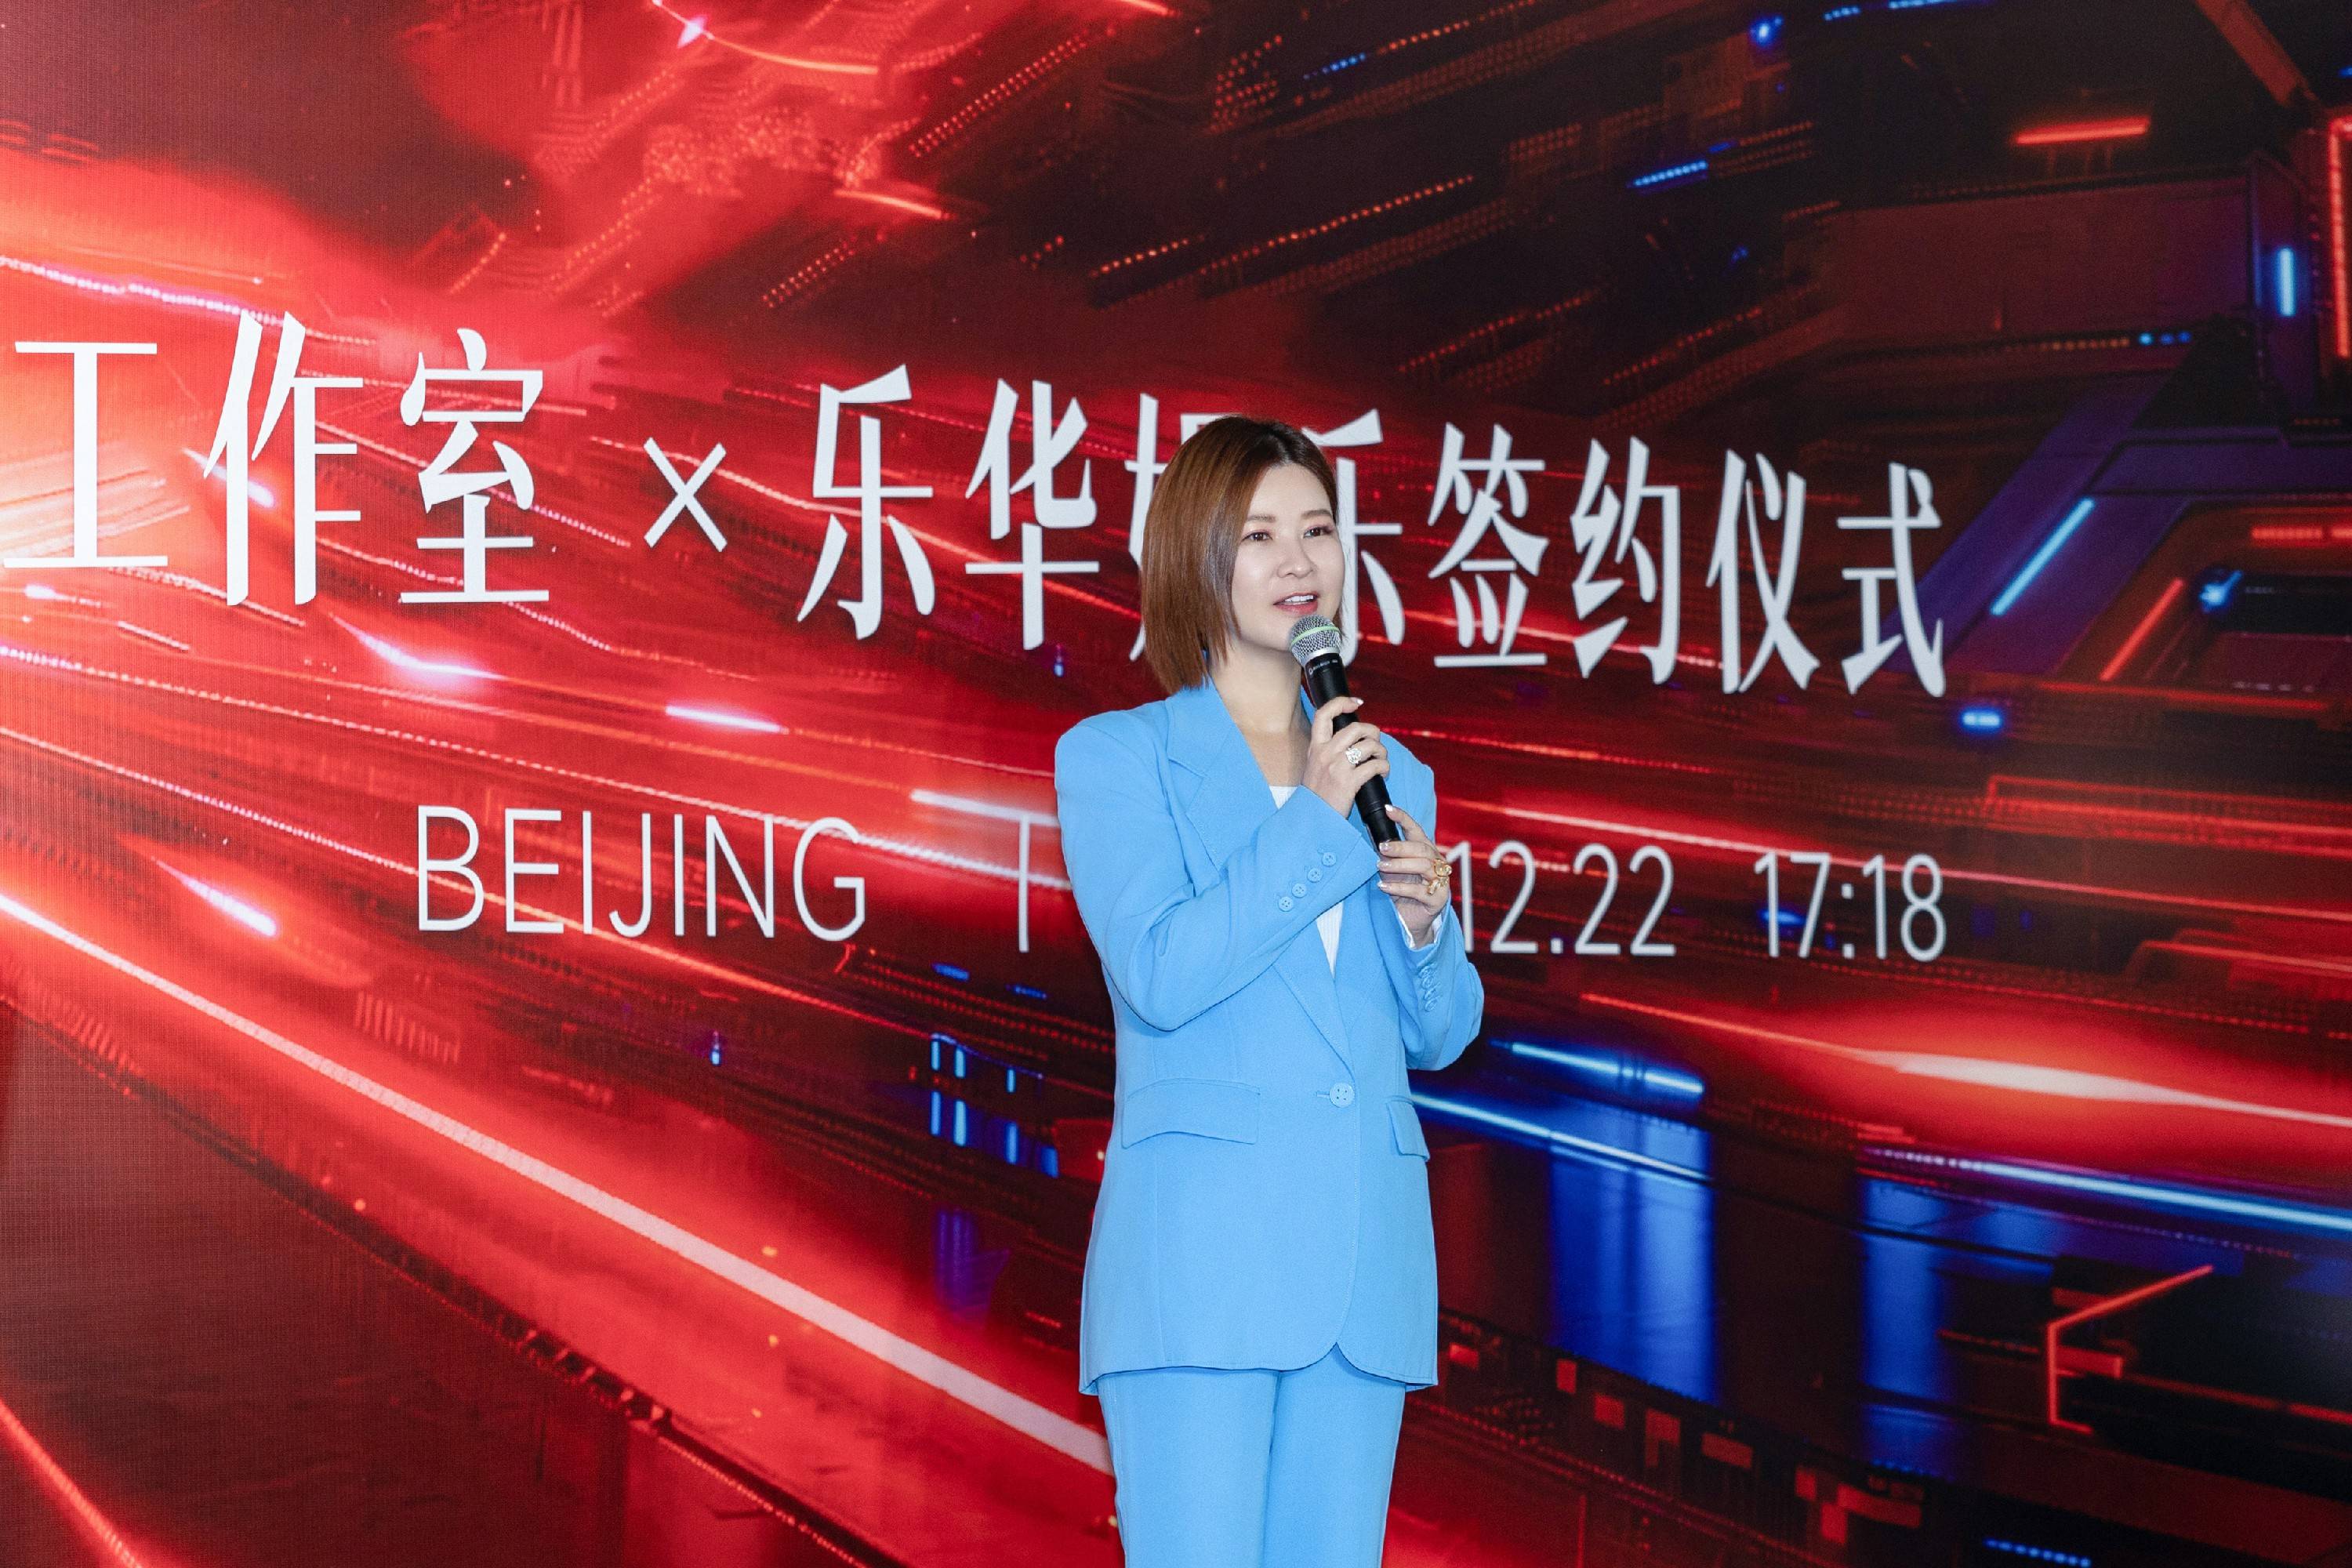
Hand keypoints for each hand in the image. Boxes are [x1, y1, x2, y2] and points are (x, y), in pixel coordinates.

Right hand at [1302, 695, 1388, 819]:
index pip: (1324, 714)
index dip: (1341, 702)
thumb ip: (1328, 752)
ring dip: (1381, 752)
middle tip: (1375, 744)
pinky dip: (1384, 767)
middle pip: (1355, 727)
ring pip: (1369, 745)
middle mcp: (1325, 753)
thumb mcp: (1315, 767)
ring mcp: (1336, 766)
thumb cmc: (1317, 796)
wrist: (1313, 819)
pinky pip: (1375, 765)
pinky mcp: (1349, 781)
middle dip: (1373, 732)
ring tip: (1380, 761)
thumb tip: (1352, 740)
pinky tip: (1383, 773)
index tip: (1356, 703)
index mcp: (1315, 748)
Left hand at [1377, 802, 1447, 944]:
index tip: (1388, 809)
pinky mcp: (1438, 899)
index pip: (1416, 830)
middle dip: (1400, 847)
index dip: (1403, 818)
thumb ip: (1386, 853)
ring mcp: (1440, 881)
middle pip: (1421, 848)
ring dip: (1400, 865)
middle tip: (1381, 848)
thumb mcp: (1392, 868)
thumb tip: (1370, 835)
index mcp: (1425, 850)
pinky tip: (1384, 887)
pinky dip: (1400, 887)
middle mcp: (1436, 862)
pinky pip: (1420, 891)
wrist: (1411, 918)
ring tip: (1381, 868)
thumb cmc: (1402, 888)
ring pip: (1424, 866)